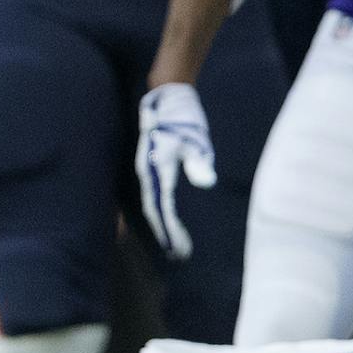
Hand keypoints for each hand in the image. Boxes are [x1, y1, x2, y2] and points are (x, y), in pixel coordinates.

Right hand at [136, 82, 215, 259]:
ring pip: (150, 205)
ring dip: (160, 225)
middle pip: (153, 212)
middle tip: (179, 254)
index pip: (162, 208)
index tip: (179, 249)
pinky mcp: (150, 168)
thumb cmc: (184, 118)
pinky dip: (158, 212)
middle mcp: (147, 174)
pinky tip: (165, 220)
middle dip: (165, 234)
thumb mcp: (195, 139)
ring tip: (171, 243)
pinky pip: (151, 196)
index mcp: (156, 170)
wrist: (167, 98)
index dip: (170, 231)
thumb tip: (206, 181)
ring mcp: (146, 171)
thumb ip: (198, 162)